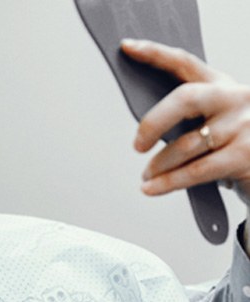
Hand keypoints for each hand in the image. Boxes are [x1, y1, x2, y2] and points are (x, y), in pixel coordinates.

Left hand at [121, 39, 249, 204]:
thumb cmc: (237, 148)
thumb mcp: (217, 124)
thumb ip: (191, 120)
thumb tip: (146, 133)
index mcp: (224, 86)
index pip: (185, 62)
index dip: (154, 54)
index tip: (127, 47)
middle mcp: (236, 98)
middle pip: (184, 99)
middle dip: (153, 123)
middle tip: (137, 145)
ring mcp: (243, 125)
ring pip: (186, 145)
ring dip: (159, 165)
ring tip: (147, 176)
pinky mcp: (243, 155)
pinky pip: (194, 171)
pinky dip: (168, 183)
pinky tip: (151, 189)